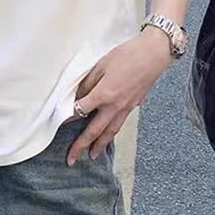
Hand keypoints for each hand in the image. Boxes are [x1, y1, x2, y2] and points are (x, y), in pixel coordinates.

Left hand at [67, 30, 172, 166]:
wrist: (154, 54)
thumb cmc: (127, 55)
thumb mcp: (102, 64)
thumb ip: (89, 82)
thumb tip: (78, 95)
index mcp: (104, 94)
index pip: (81, 110)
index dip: (69, 116)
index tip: (60, 122)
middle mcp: (114, 106)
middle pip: (94, 130)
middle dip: (81, 145)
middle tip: (71, 159)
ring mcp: (126, 108)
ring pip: (110, 132)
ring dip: (99, 145)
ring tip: (92, 155)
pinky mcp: (134, 106)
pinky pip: (120, 124)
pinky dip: (112, 133)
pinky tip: (108, 134)